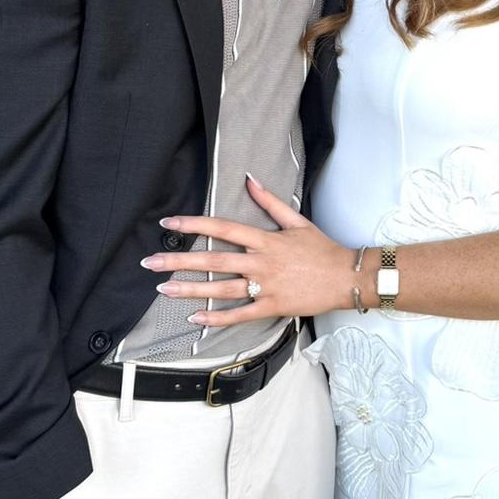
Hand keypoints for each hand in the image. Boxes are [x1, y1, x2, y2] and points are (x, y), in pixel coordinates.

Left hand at [142, 175, 353, 325]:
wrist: (348, 278)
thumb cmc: (322, 249)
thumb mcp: (297, 221)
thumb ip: (270, 202)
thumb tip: (250, 180)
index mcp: (265, 239)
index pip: (223, 228)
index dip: (194, 224)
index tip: (170, 223)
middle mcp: (261, 262)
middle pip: (214, 260)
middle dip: (179, 260)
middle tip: (150, 263)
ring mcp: (266, 287)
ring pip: (221, 289)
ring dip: (190, 290)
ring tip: (163, 289)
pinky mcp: (272, 307)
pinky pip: (240, 315)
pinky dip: (217, 318)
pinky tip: (195, 318)